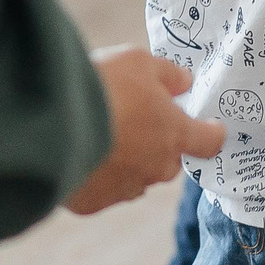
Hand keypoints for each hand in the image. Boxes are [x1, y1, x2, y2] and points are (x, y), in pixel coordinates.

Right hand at [66, 49, 221, 215]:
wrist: (52, 123)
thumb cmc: (103, 87)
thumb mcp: (139, 61)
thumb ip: (167, 74)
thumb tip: (183, 82)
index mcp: (174, 134)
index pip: (209, 141)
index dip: (211, 133)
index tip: (212, 128)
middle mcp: (155, 168)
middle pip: (168, 160)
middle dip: (158, 144)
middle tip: (134, 119)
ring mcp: (124, 189)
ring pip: (135, 177)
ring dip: (126, 161)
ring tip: (101, 135)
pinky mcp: (93, 203)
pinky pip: (102, 190)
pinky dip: (96, 175)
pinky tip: (79, 153)